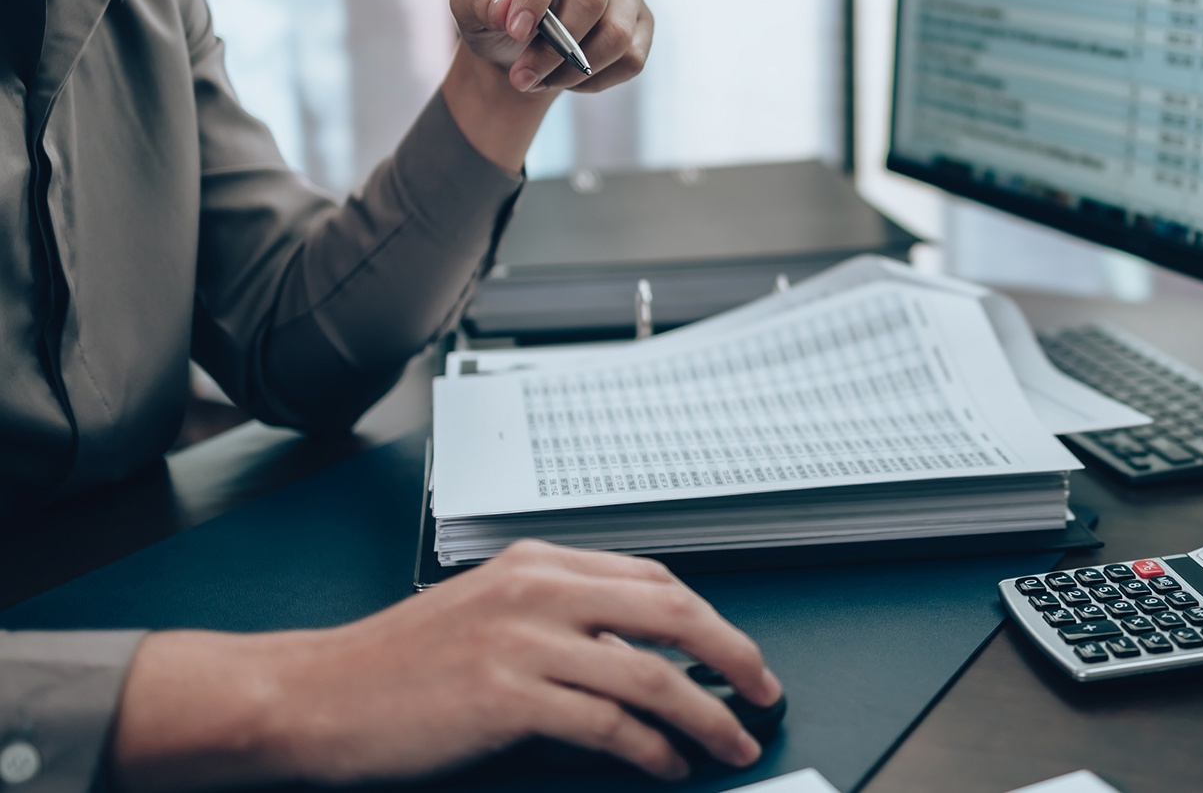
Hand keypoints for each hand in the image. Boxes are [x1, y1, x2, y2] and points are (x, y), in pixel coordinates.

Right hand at [111, 541, 781, 789]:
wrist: (310, 697)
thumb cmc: (393, 666)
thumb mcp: (485, 614)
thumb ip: (560, 620)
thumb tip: (639, 657)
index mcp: (536, 564)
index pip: (654, 579)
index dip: (709, 619)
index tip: (737, 654)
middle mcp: (537, 590)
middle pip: (671, 613)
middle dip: (733, 655)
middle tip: (765, 692)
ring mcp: (522, 641)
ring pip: (651, 674)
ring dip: (708, 714)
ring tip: (734, 742)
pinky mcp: (506, 697)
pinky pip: (609, 724)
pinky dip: (651, 749)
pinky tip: (668, 764)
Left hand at [450, 0, 652, 94]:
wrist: (521, 49)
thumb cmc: (496, 16)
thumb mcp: (468, 6)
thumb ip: (476, 1)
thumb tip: (505, 10)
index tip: (516, 31)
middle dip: (556, 46)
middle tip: (522, 76)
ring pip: (616, 34)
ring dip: (573, 70)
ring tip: (539, 80)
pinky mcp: (642, 22)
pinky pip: (631, 59)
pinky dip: (594, 80)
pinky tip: (568, 77)